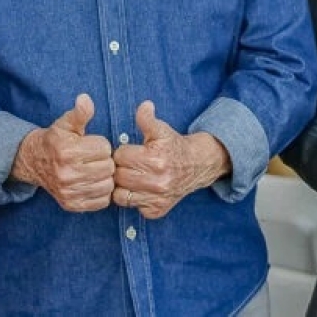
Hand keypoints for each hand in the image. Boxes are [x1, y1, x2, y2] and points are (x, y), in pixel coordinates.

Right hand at [11, 94, 114, 211]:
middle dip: (105, 161)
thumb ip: (79, 113)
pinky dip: (101, 193)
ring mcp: (69, 192)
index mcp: (67, 151)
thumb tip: (85, 99)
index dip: (101, 145)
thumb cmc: (55, 141)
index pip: (104, 148)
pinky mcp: (71, 205)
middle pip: (108, 167)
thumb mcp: (66, 124)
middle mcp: (67, 174)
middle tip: (94, 159)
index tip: (92, 145)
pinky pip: (101, 201)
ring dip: (105, 177)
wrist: (34, 163)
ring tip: (94, 170)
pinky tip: (93, 183)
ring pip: (107, 185)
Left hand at [112, 101, 230, 219]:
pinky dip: (134, 200)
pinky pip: (132, 208)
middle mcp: (157, 181)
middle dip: (121, 169)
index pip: (120, 156)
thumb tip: (144, 106)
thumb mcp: (162, 130)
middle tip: (131, 165)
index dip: (123, 152)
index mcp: (155, 159)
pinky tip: (141, 190)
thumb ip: (148, 119)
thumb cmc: (175, 146)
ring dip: (124, 186)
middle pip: (119, 176)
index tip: (131, 152)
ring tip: (132, 178)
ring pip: (120, 196)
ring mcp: (157, 198)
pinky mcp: (157, 210)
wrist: (198, 165)